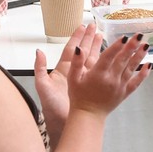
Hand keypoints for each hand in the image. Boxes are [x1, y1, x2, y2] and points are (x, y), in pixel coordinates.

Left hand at [33, 22, 102, 140]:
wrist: (62, 125)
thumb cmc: (52, 108)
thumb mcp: (43, 86)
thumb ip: (39, 69)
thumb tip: (38, 51)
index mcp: (63, 70)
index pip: (72, 49)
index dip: (77, 37)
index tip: (83, 26)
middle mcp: (75, 73)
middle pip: (84, 51)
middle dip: (89, 39)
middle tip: (96, 26)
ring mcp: (84, 80)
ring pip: (93, 60)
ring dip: (99, 48)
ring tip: (105, 36)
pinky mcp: (91, 88)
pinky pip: (100, 73)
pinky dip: (107, 65)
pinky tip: (113, 58)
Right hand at [63, 33, 149, 117]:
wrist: (88, 115)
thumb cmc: (79, 96)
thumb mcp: (72, 78)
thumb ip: (76, 63)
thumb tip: (79, 48)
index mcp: (98, 74)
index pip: (108, 56)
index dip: (116, 46)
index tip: (124, 37)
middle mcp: (111, 79)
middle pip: (122, 60)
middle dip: (131, 47)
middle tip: (139, 36)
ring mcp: (119, 86)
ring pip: (131, 68)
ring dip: (139, 56)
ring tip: (146, 45)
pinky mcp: (124, 92)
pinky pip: (136, 82)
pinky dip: (143, 74)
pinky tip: (149, 65)